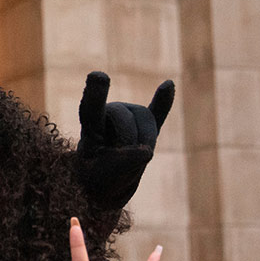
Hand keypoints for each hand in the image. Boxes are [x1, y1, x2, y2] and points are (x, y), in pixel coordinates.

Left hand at [75, 72, 175, 209]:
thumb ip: (119, 165)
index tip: (97, 76)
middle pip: (126, 117)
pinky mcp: (147, 123)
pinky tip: (168, 85)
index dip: (95, 93)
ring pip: (146, 120)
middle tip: (122, 163)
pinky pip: (158, 111)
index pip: (91, 107)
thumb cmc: (97, 179)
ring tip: (134, 158)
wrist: (109, 184)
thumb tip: (145, 152)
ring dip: (146, 142)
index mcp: (91, 125)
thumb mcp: (100, 178)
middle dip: (129, 141)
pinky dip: (163, 101)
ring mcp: (129, 116)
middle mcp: (109, 113)